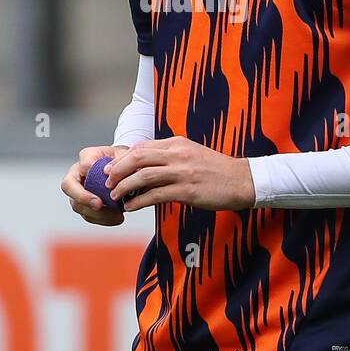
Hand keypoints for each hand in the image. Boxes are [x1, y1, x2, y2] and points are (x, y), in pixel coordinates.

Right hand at [61, 144, 130, 226]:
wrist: (124, 170)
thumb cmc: (123, 160)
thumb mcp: (125, 155)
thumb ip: (121, 160)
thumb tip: (111, 173)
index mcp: (88, 156)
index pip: (83, 163)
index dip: (89, 172)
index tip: (102, 183)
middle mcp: (77, 173)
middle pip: (69, 186)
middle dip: (83, 197)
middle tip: (99, 205)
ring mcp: (77, 190)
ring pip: (78, 205)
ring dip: (96, 213)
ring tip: (117, 216)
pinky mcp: (84, 205)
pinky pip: (88, 215)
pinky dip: (103, 219)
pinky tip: (117, 218)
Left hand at [103, 136, 255, 212]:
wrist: (243, 181)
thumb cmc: (217, 170)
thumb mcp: (192, 154)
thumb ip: (171, 156)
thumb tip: (146, 165)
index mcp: (178, 143)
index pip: (142, 147)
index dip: (122, 159)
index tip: (110, 169)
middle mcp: (178, 154)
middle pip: (137, 158)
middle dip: (117, 170)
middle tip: (106, 182)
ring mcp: (182, 172)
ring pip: (143, 176)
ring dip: (124, 187)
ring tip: (115, 197)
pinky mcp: (187, 191)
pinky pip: (156, 195)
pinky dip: (139, 201)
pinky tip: (131, 207)